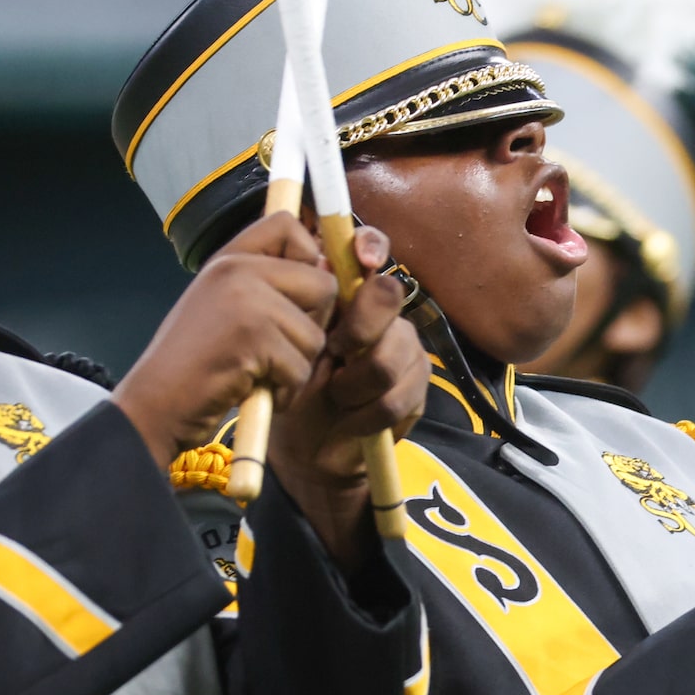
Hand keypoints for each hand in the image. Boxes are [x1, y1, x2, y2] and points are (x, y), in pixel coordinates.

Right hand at [114, 210, 337, 472]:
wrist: (157, 403)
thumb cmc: (196, 363)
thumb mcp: (226, 307)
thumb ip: (267, 285)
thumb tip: (327, 269)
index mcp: (230, 257)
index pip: (288, 225)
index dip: (309, 258)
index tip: (296, 294)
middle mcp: (237, 269)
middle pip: (322, 284)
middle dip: (311, 327)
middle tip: (275, 349)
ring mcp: (246, 300)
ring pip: (315, 335)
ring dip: (296, 367)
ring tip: (259, 373)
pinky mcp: (253, 338)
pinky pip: (301, 369)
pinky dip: (285, 391)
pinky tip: (255, 389)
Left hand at [263, 224, 429, 565]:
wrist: (306, 451)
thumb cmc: (291, 387)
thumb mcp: (278, 339)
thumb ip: (293, 296)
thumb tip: (309, 255)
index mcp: (346, 293)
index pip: (369, 249)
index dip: (370, 244)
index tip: (360, 257)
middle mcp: (382, 315)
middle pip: (388, 295)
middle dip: (360, 325)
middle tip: (335, 352)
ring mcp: (404, 351)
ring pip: (391, 354)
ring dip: (355, 383)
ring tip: (336, 396)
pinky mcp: (415, 391)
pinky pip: (396, 397)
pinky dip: (365, 415)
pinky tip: (349, 421)